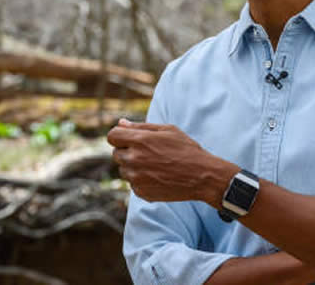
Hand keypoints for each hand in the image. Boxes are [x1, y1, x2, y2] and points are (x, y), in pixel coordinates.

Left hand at [107, 119, 233, 202]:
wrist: (202, 176)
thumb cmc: (186, 149)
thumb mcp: (167, 130)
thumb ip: (141, 126)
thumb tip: (121, 123)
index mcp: (139, 140)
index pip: (112, 136)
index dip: (120, 136)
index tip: (130, 139)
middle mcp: (133, 159)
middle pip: (116, 153)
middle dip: (128, 151)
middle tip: (149, 152)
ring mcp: (136, 178)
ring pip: (124, 170)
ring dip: (134, 166)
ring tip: (156, 165)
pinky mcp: (141, 192)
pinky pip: (133, 183)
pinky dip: (142, 180)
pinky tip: (159, 177)